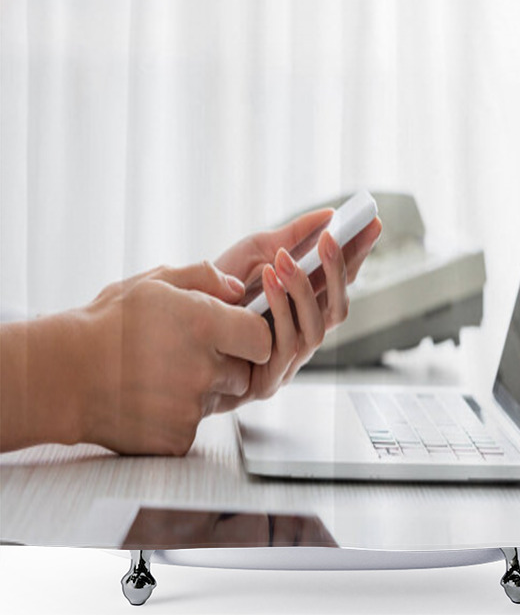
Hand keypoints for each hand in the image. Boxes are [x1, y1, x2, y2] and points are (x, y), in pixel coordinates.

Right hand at [79, 261, 271, 454]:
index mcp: (204, 325)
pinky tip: (152, 399)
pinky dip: (179, 417)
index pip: (263, 339)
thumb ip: (204, 278)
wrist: (60, 377)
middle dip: (226, 363)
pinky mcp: (178, 438)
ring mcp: (191, 407)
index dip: (252, 337)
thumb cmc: (107, 325)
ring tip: (164, 374)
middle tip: (187, 354)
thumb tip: (238, 288)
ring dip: (203, 390)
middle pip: (243, 371)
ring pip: (219, 399)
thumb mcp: (154, 284)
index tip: (233, 335)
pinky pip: (196, 426)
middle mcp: (204, 368)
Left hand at [214, 209, 381, 404]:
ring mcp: (289, 360)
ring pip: (318, 328)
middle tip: (333, 236)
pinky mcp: (269, 380)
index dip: (358, 255)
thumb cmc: (214, 292)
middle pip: (340, 308)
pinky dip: (281, 308)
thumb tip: (327, 215)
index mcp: (305, 308)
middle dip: (340, 271)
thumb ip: (292, 236)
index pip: (341, 282)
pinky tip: (270, 279)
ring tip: (286, 258)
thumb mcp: (254, 253)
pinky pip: (287, 344)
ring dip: (304, 290)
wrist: (172, 330)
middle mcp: (303, 334)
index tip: (372, 223)